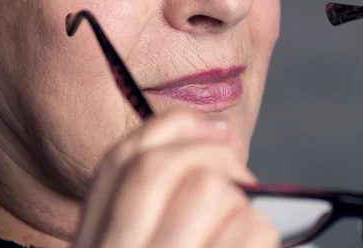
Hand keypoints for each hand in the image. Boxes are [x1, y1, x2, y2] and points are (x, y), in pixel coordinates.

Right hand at [73, 110, 280, 247]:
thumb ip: (161, 208)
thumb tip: (216, 140)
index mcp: (98, 244)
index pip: (119, 161)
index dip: (172, 129)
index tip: (215, 127)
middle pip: (157, 167)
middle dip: (211, 155)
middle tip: (240, 176)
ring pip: (208, 190)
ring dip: (242, 201)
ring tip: (248, 226)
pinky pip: (250, 228)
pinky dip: (265, 231)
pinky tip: (258, 247)